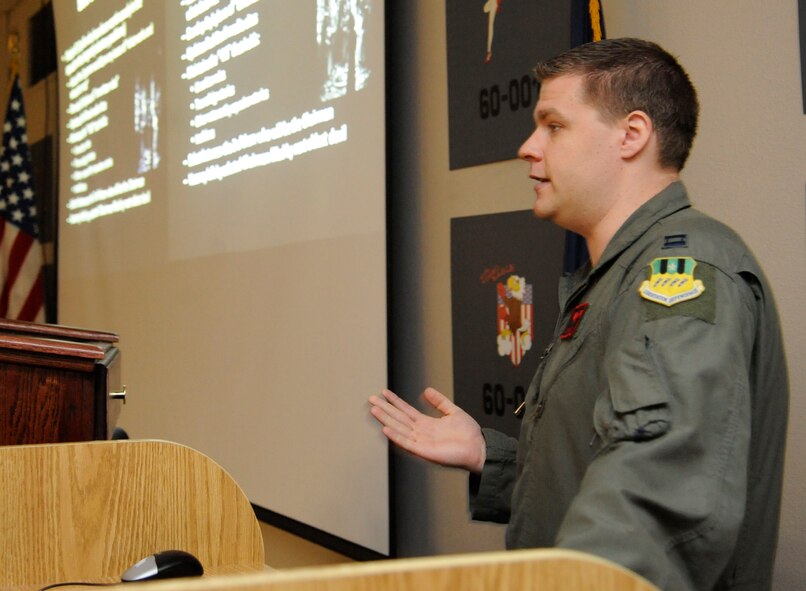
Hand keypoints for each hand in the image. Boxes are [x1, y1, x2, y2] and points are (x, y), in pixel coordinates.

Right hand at [368, 387, 485, 473]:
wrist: (479, 449)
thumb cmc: (468, 434)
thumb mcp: (453, 412)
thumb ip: (439, 402)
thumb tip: (426, 390)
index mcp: (427, 424)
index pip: (406, 411)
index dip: (395, 402)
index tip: (383, 393)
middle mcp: (421, 433)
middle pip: (399, 418)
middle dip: (385, 409)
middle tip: (371, 399)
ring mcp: (421, 442)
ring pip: (399, 429)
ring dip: (386, 420)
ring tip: (374, 410)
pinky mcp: (424, 452)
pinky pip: (407, 443)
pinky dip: (396, 436)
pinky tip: (386, 428)